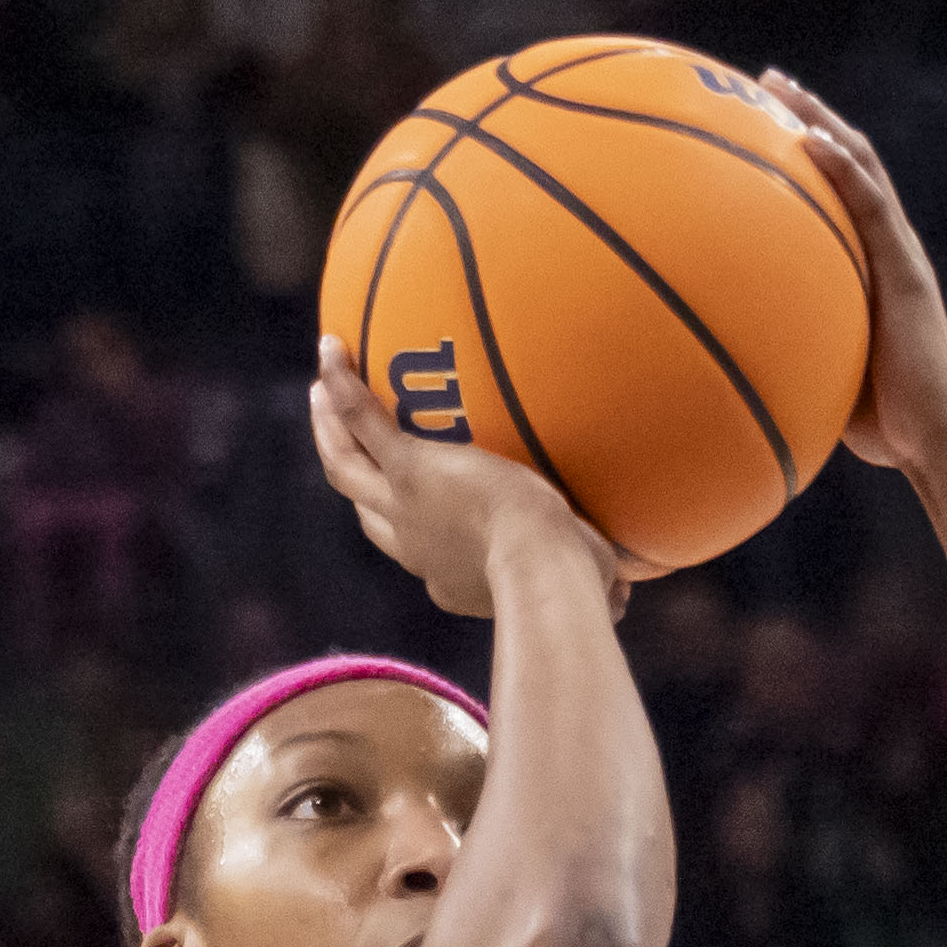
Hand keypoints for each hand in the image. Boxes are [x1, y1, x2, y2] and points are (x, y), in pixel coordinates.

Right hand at [306, 337, 619, 621]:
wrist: (541, 567)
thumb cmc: (572, 583)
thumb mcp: (585, 586)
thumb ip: (602, 590)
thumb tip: (626, 598)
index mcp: (449, 579)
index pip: (418, 551)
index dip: (409, 530)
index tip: (413, 512)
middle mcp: (414, 547)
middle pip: (365, 508)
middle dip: (351, 473)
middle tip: (338, 444)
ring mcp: (403, 506)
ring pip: (345, 466)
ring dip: (329, 430)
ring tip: (320, 394)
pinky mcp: (409, 469)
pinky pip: (365, 419)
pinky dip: (343, 385)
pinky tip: (332, 348)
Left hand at [755, 71, 946, 474]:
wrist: (936, 439)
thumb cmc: (886, 427)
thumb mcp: (826, 375)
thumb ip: (795, 352)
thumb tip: (734, 360)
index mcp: (877, 268)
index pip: (843, 194)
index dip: (809, 154)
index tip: (766, 124)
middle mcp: (892, 249)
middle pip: (850, 162)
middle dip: (808, 116)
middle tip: (766, 83)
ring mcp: (901, 255)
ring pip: (861, 166)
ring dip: (819, 121)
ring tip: (779, 88)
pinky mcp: (905, 270)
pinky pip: (870, 206)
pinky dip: (841, 168)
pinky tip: (809, 140)